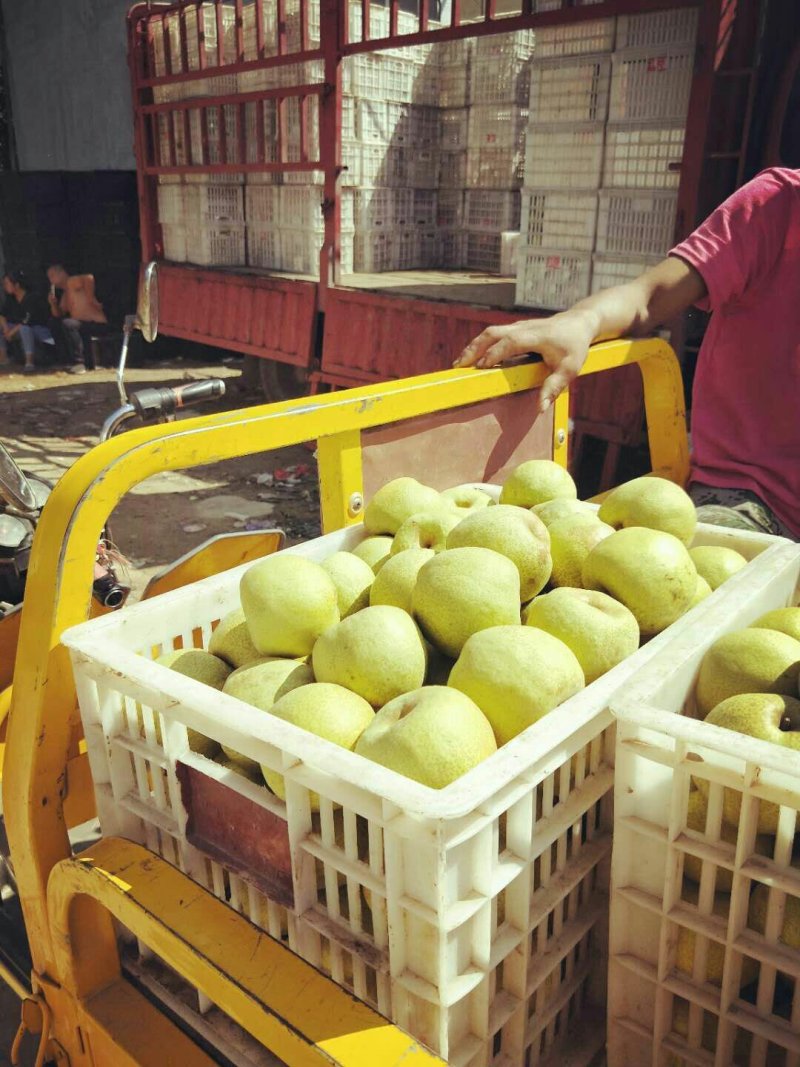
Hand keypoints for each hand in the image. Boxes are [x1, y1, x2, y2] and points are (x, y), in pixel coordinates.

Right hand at [453, 311, 596, 413]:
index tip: (480, 367)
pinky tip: (473, 358)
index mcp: (535, 336)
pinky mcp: (515, 329)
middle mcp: (523, 328)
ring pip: (490, 332)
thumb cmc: (574, 346)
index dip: (493, 353)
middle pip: (492, 333)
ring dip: (473, 346)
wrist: (579, 322)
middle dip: (473, 348)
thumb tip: (540, 408)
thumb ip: (554, 388)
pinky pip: (494, 334)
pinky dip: (481, 345)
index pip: (509, 342)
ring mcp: (518, 326)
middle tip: (459, 366)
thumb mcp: (570, 369)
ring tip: (460, 364)